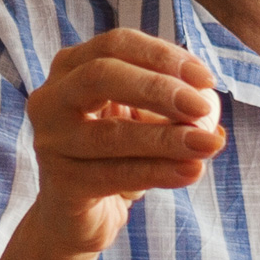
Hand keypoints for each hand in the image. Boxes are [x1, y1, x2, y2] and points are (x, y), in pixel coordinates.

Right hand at [16, 29, 223, 258]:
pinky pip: (113, 174)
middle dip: (158, 89)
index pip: (116, 44)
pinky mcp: (60, 183)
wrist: (84, 214)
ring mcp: (51, 141)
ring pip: (110, 133)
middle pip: (101, 76)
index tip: (206, 79)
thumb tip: (209, 99)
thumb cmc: (118, 154)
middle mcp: (52, 98)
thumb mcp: (144, 118)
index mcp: (72, 67)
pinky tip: (190, 171)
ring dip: (166, 138)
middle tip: (202, 106)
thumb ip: (171, 103)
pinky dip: (157, 172)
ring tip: (207, 145)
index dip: (162, 56)